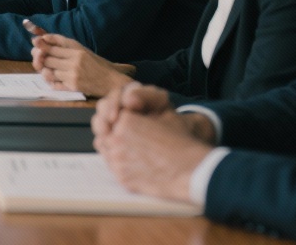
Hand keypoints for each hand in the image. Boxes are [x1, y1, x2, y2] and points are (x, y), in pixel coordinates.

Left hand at [30, 31, 133, 96]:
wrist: (111, 82)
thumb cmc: (97, 65)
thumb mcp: (83, 50)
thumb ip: (65, 44)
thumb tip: (45, 37)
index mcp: (78, 52)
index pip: (53, 47)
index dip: (41, 45)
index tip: (35, 42)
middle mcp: (75, 63)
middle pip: (48, 59)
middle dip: (40, 58)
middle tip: (38, 57)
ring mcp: (73, 76)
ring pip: (49, 72)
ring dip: (45, 70)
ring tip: (46, 68)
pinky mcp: (73, 87)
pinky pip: (54, 84)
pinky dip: (51, 81)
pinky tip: (53, 79)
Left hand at [94, 96, 215, 202]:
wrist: (191, 169)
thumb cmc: (180, 143)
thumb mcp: (158, 118)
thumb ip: (133, 117)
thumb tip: (116, 119)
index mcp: (126, 120)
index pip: (109, 118)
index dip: (116, 123)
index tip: (123, 127)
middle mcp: (117, 138)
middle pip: (103, 135)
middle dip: (112, 136)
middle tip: (127, 141)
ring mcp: (117, 159)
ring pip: (105, 151)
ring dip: (114, 151)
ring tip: (132, 153)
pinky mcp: (121, 177)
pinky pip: (113, 169)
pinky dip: (121, 166)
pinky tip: (136, 166)